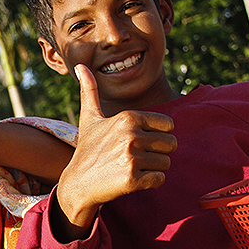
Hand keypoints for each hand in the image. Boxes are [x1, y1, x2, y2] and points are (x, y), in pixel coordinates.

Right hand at [52, 64, 176, 240]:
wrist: (77, 183)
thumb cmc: (87, 149)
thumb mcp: (90, 118)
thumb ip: (90, 90)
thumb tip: (80, 65)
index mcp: (128, 117)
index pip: (169, 125)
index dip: (157, 136)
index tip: (138, 142)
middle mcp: (131, 135)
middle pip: (171, 144)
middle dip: (158, 153)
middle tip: (136, 158)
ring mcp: (132, 157)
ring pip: (166, 163)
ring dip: (153, 168)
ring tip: (131, 168)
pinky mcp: (133, 179)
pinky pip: (160, 179)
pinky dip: (150, 182)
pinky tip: (132, 180)